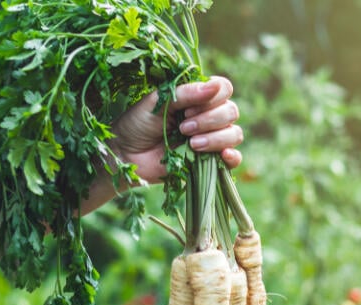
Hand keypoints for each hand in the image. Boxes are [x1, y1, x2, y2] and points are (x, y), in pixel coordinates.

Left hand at [110, 76, 243, 181]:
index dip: (213, 98)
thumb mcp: (158, 102)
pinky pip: (234, 159)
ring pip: (234, 133)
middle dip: (210, 120)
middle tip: (183, 128)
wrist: (125, 156)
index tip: (188, 109)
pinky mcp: (209, 162)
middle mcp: (207, 116)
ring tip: (192, 144)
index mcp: (197, 98)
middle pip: (231, 111)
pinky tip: (222, 156)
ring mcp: (210, 139)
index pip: (223, 89)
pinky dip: (233, 157)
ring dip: (216, 138)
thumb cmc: (137, 124)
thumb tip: (216, 86)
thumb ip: (186, 94)